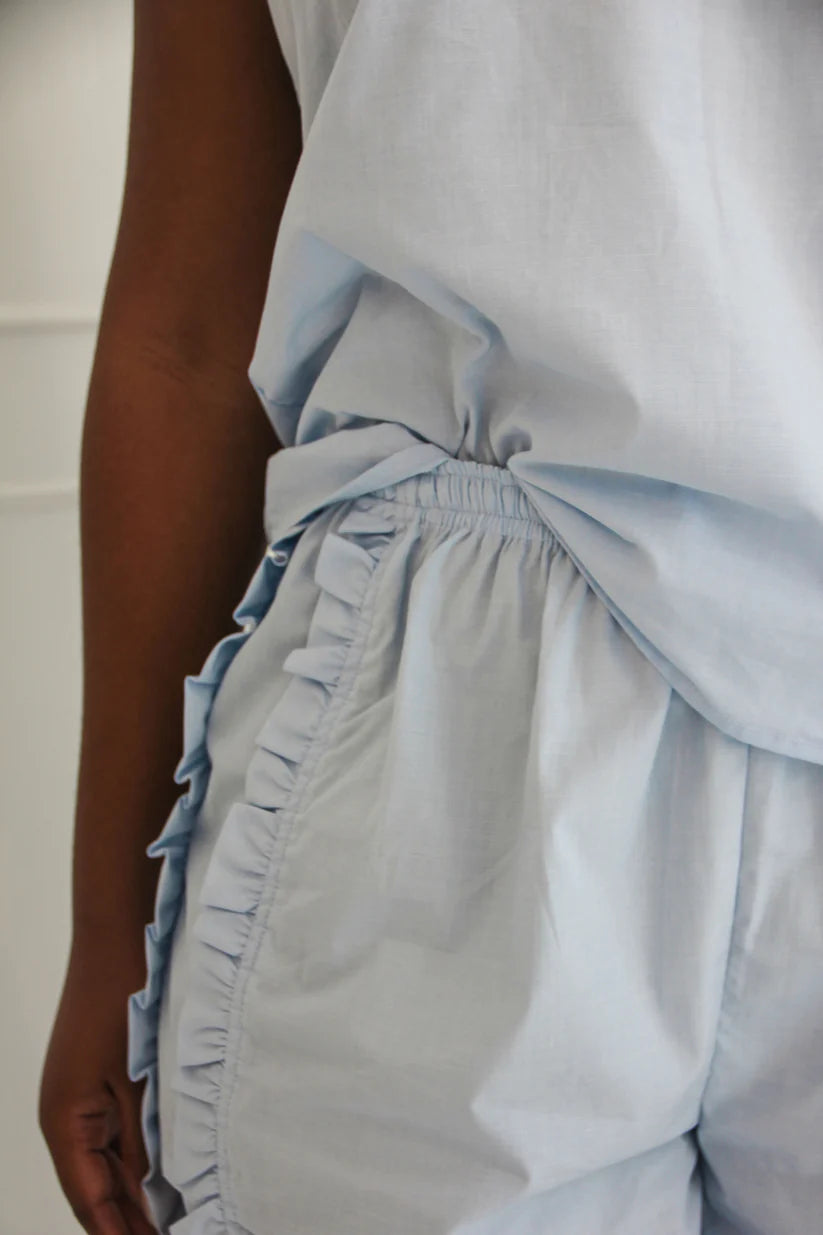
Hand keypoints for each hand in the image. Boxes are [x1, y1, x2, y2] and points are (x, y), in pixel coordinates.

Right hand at [38, 944, 157, 1233]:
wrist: (117, 937)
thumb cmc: (121, 998)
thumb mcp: (138, 1081)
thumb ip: (145, 1141)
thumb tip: (156, 1195)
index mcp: (66, 1124)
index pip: (91, 1204)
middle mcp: (67, 1119)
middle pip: (97, 1192)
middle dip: (128, 1224)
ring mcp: (82, 1100)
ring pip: (108, 1166)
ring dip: (135, 1197)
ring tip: (174, 1225)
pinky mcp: (100, 1082)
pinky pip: (116, 1137)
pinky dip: (137, 1162)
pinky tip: (165, 1180)